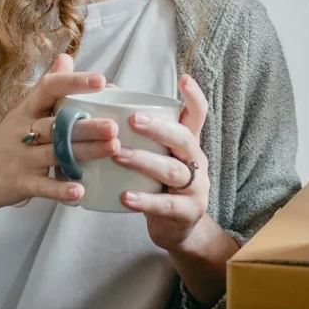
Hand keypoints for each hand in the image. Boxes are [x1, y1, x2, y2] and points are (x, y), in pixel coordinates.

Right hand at [0, 53, 120, 214]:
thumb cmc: (6, 141)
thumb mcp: (23, 110)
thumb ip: (47, 87)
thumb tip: (66, 57)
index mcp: (27, 109)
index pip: (49, 88)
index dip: (75, 82)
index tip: (102, 80)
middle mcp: (24, 131)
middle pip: (56, 125)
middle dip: (86, 125)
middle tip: (113, 125)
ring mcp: (23, 159)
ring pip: (56, 153)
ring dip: (85, 151)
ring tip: (112, 148)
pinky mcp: (21, 184)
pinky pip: (43, 187)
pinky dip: (61, 189)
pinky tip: (81, 190)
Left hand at [117, 73, 213, 252]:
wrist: (177, 229)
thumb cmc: (159, 184)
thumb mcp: (158, 155)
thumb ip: (140, 130)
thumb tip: (110, 90)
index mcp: (189, 144)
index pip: (198, 115)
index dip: (194, 97)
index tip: (184, 78)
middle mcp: (197, 161)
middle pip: (185, 139)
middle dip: (159, 128)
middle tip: (133, 120)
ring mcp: (196, 188)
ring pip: (172, 170)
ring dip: (144, 161)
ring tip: (118, 154)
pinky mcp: (187, 212)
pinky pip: (165, 204)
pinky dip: (144, 200)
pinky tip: (125, 196)